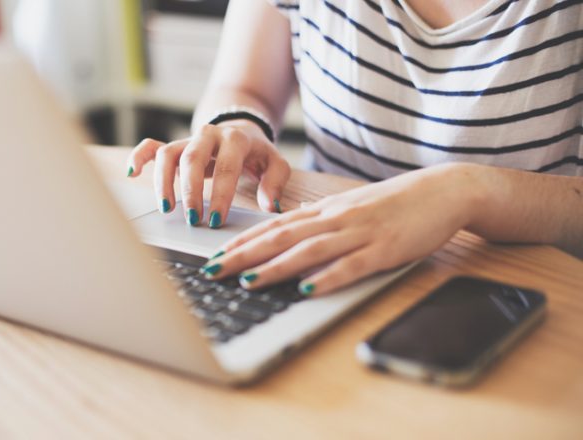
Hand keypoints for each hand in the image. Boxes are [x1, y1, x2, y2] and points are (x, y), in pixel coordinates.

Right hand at [126, 120, 290, 227]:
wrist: (241, 129)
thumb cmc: (257, 153)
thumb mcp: (275, 163)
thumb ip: (275, 182)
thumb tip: (269, 205)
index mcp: (235, 139)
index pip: (226, 167)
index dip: (220, 194)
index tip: (216, 219)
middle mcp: (208, 136)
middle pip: (192, 159)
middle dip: (191, 191)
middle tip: (193, 219)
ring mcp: (188, 139)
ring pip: (168, 154)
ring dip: (164, 181)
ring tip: (167, 208)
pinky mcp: (174, 145)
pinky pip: (152, 146)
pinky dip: (140, 157)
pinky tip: (133, 173)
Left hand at [200, 163, 481, 295]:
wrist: (443, 190)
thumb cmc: (395, 202)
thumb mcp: (351, 206)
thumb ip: (320, 219)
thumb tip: (290, 227)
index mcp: (326, 210)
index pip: (274, 226)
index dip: (242, 241)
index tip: (214, 255)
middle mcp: (336, 218)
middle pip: (281, 237)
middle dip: (243, 254)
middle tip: (213, 269)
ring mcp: (360, 233)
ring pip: (309, 250)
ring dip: (275, 266)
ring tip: (246, 280)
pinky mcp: (384, 249)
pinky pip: (351, 265)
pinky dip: (327, 278)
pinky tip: (307, 289)